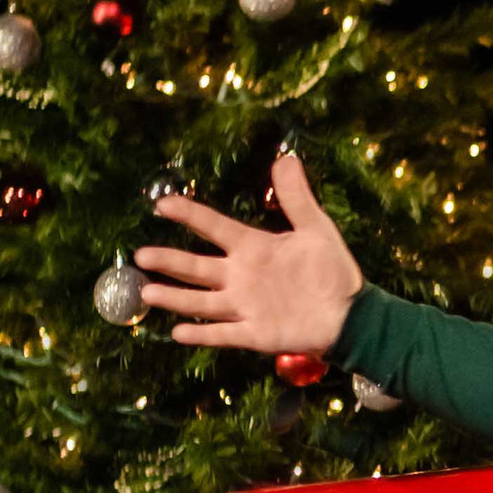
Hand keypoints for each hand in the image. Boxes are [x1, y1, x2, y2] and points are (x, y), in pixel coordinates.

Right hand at [136, 148, 362, 352]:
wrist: (351, 313)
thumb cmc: (332, 270)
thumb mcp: (316, 229)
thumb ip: (297, 197)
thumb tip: (286, 158)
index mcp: (253, 248)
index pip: (214, 227)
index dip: (189, 215)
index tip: (162, 203)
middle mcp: (241, 276)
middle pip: (197, 267)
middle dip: (169, 260)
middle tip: (141, 254)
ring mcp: (246, 306)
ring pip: (202, 301)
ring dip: (175, 297)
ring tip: (147, 292)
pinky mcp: (256, 333)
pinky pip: (224, 334)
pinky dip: (203, 334)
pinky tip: (178, 332)